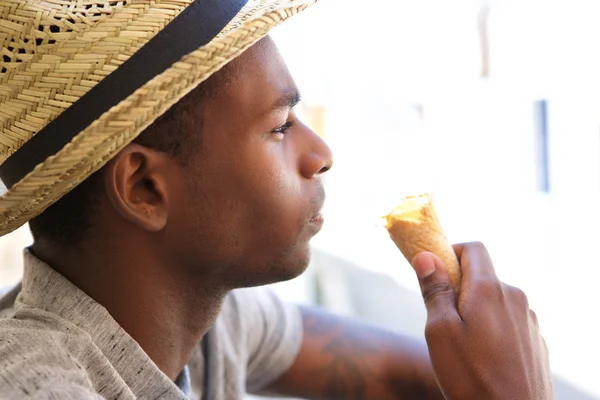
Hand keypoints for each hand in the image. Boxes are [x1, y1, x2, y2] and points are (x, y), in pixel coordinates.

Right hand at [411, 242, 552, 399]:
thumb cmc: (471, 377)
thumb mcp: (440, 330)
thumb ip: (434, 289)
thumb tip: (426, 256)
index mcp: (490, 289)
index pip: (473, 248)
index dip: (451, 254)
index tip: (436, 276)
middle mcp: (515, 298)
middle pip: (483, 277)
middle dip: (460, 289)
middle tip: (443, 320)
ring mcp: (529, 321)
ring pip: (496, 302)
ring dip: (477, 312)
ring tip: (464, 347)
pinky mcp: (536, 343)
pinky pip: (509, 324)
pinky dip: (493, 331)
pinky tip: (484, 360)